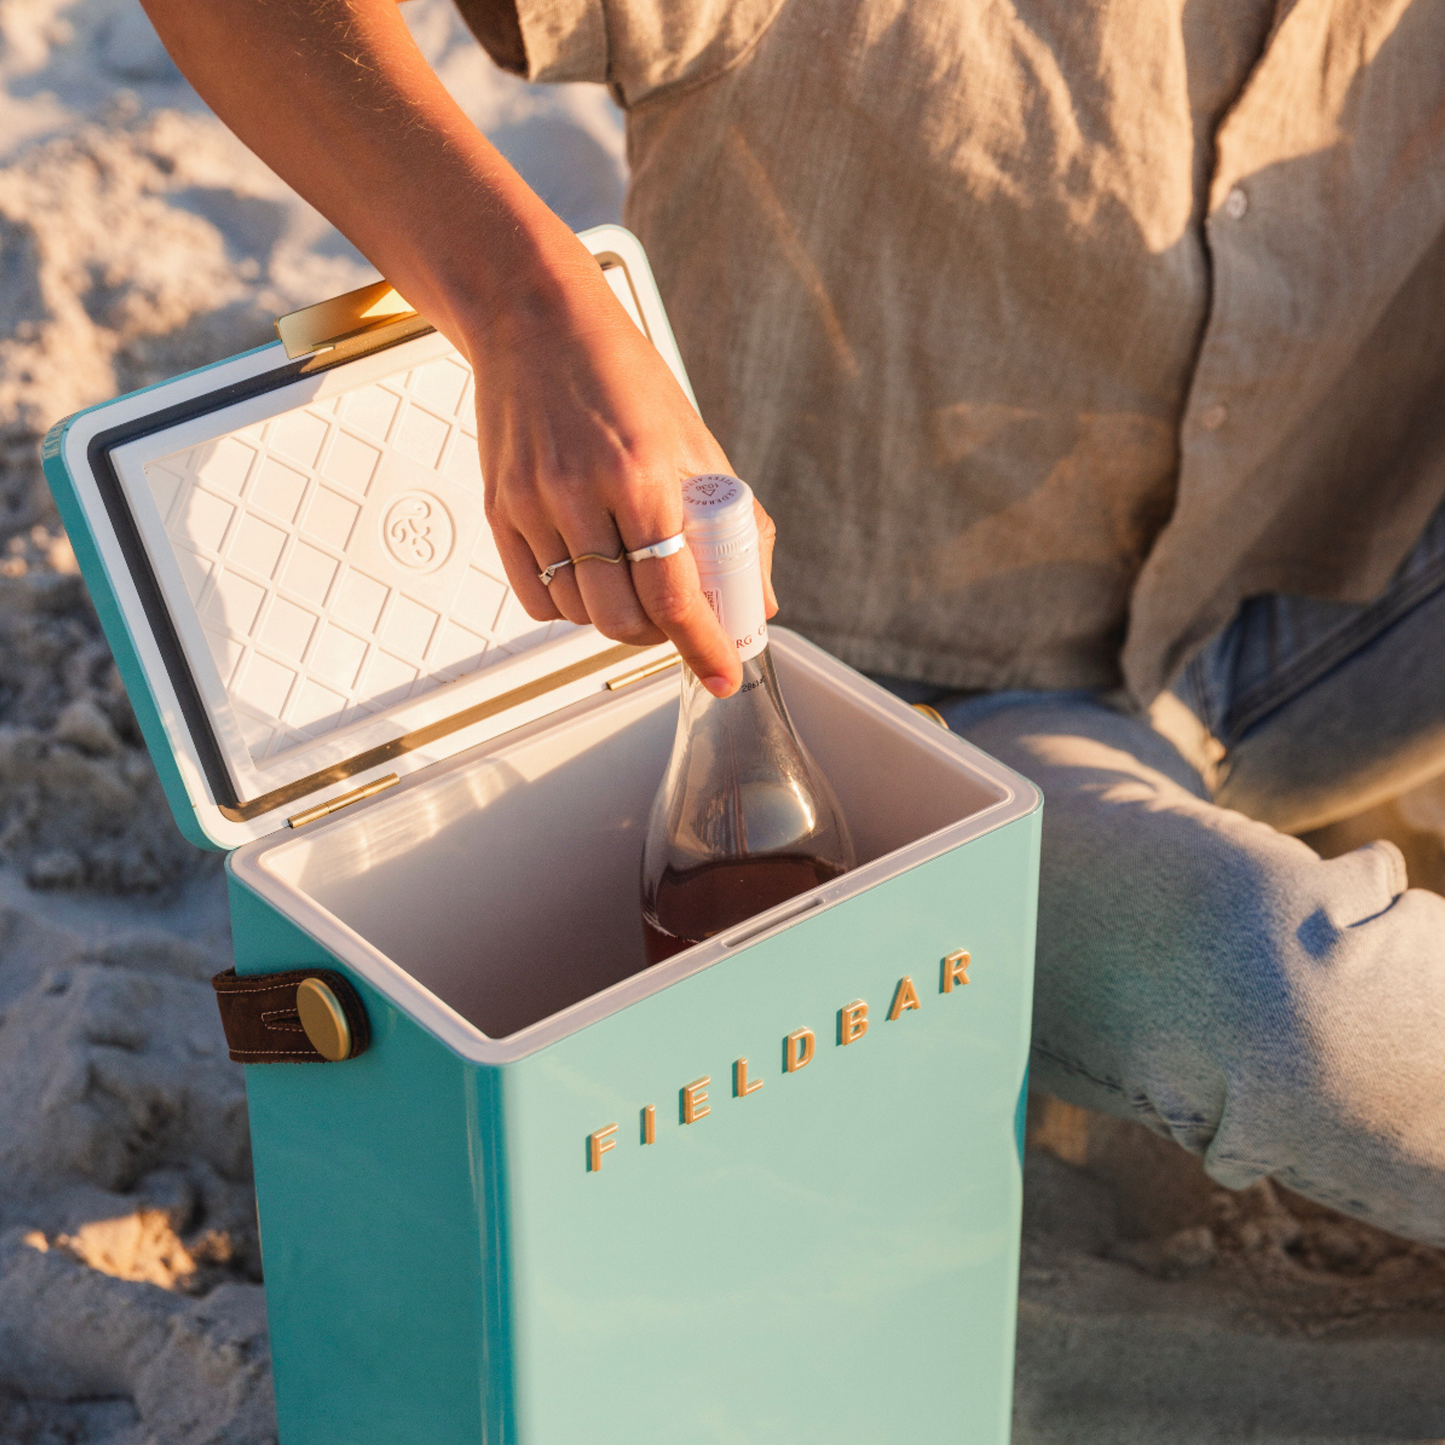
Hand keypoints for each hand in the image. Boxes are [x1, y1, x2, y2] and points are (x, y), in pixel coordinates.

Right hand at [465, 248, 776, 697]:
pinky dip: (568, 607)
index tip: (720, 674)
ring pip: (578, 613)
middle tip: (675, 617)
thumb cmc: (622, 373)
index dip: (703, 645)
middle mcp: (583, 490)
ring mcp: (533, 501)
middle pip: (621, 617)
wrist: (536, 316)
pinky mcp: (499, 508)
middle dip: (657, 635)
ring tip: (631, 585)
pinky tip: (589, 578)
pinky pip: (535, 596)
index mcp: (643, 472)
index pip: (675, 593)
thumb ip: (733, 524)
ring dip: (613, 620)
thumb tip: (758, 600)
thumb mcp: (695, 441)